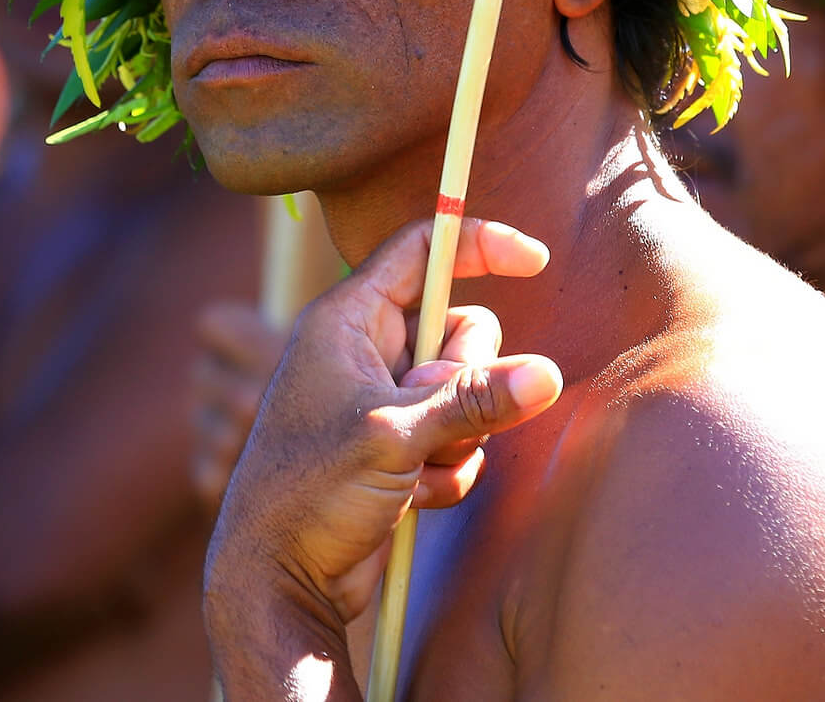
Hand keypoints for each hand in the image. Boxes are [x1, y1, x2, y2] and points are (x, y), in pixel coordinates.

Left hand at [205, 218, 563, 628]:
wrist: (278, 580)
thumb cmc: (308, 494)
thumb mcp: (395, 435)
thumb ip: (473, 401)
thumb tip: (546, 375)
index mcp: (346, 320)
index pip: (420, 250)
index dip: (477, 244)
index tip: (534, 258)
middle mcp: (364, 351)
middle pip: (461, 327)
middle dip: (463, 378)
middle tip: (423, 415)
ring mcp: (382, 401)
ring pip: (466, 391)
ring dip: (455, 437)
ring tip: (409, 468)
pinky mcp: (398, 448)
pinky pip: (458, 439)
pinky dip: (446, 471)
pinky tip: (410, 499)